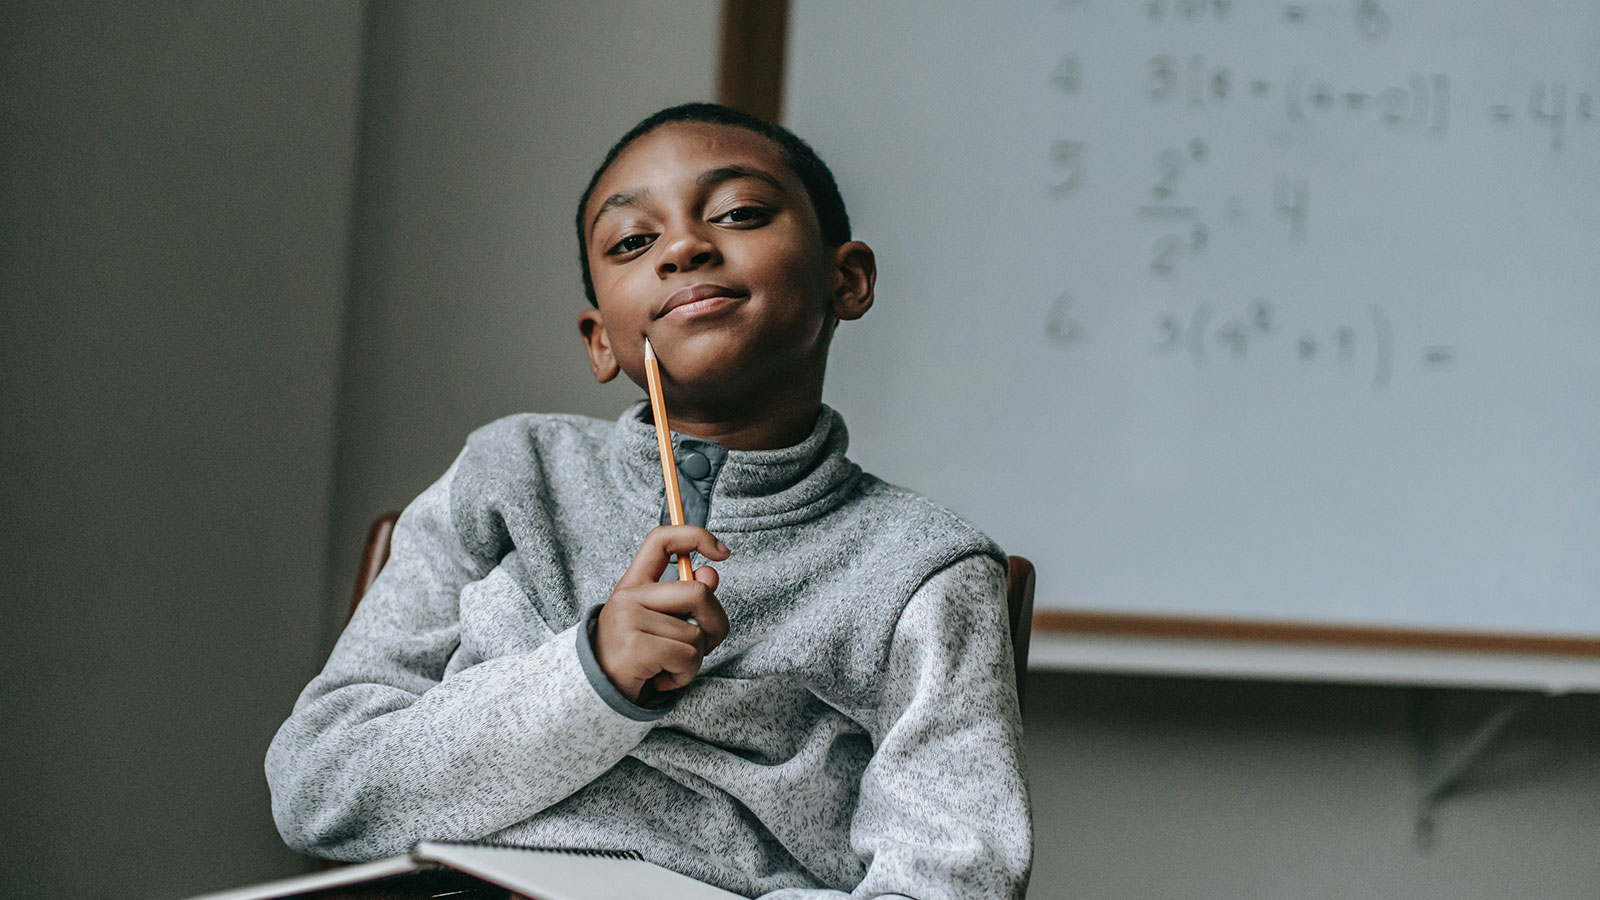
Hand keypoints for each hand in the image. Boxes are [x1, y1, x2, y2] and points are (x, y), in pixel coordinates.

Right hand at [594, 525, 731, 704]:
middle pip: (698, 593)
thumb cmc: (636, 660)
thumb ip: (687, 599)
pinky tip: (661, 679)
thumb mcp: (662, 625)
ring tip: (668, 668)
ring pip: (696, 635)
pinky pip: (686, 657)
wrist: (596, 697)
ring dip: (694, 661)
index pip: (661, 540)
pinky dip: (684, 676)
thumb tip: (712, 574)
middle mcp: (627, 596)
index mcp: (634, 584)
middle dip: (716, 625)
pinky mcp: (634, 647)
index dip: (695, 536)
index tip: (723, 553)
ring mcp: (627, 620)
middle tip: (703, 646)